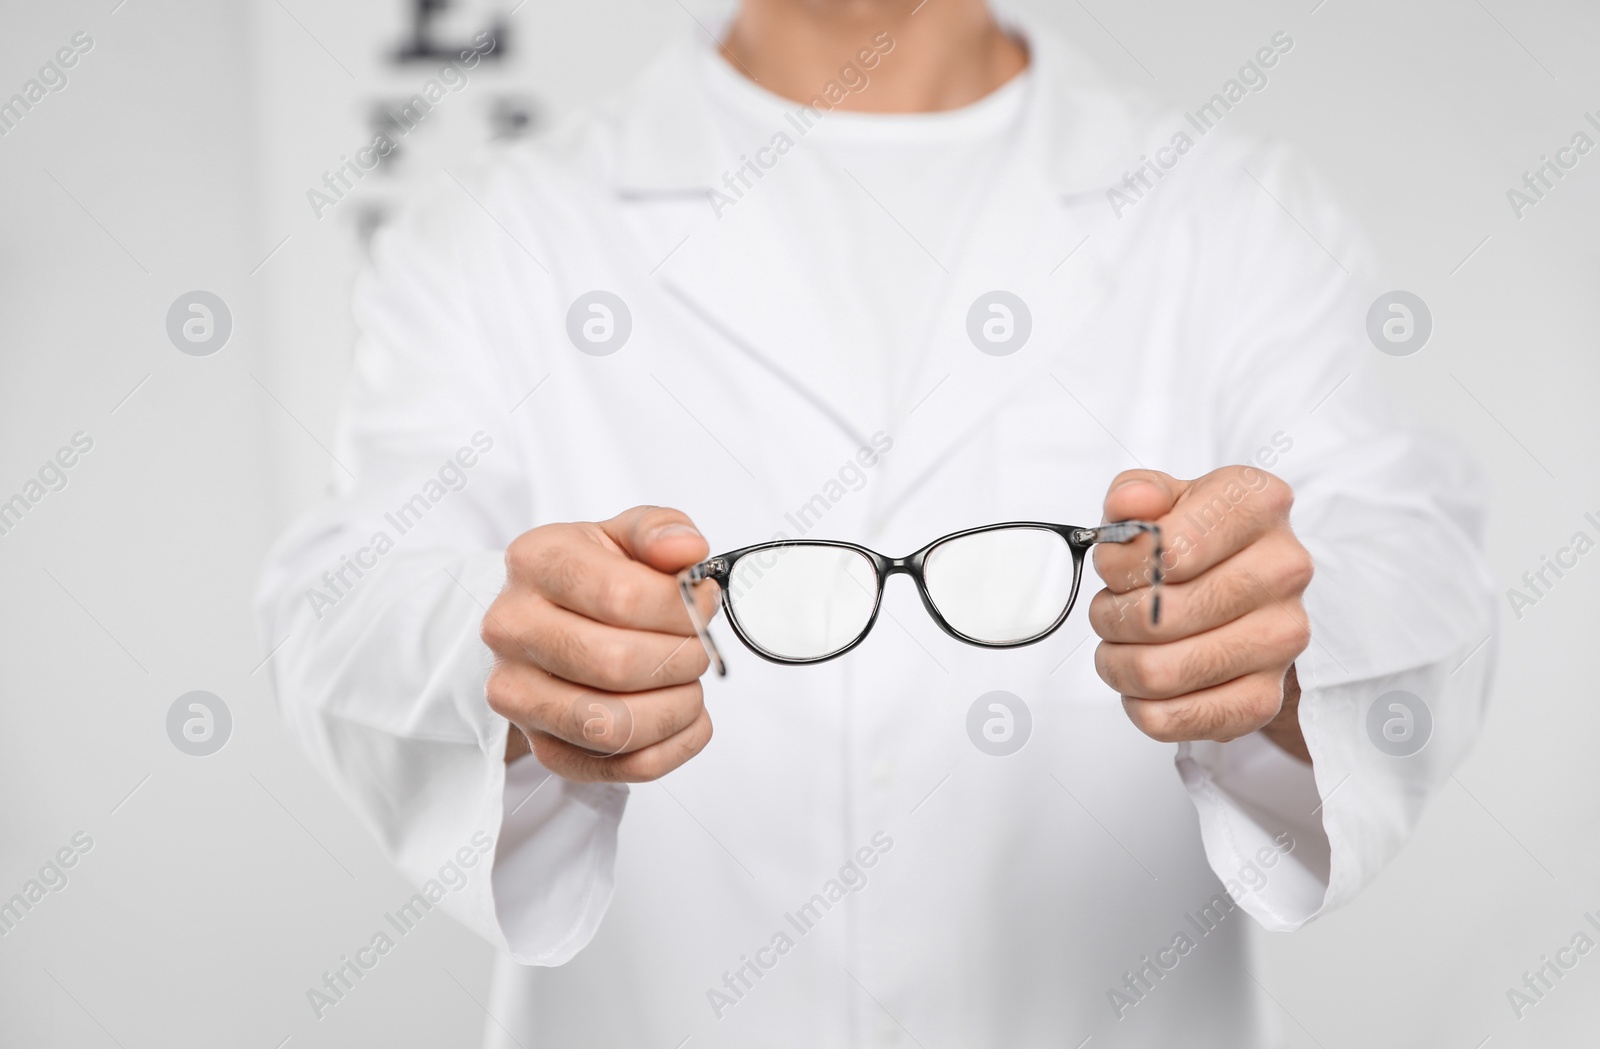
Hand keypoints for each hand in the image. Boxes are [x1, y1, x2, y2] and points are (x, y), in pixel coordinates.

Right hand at [482, 506, 719, 781]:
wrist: (547, 621)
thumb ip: (661, 532)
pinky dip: (672, 749)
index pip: (621, 596)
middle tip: (699, 648)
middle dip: (682, 659)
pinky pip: (619, 767)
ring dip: (677, 708)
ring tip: (689, 683)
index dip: (681, 608)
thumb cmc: (594, 577)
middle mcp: (511, 629)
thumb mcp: (625, 535)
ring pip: (614, 726)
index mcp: (535, 562)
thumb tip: (686, 550)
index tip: (702, 603)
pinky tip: (685, 719)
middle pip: (616, 664)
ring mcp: (518, 694)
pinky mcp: (542, 746)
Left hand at [1088, 468, 1313, 760]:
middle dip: (1111, 615)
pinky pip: (1177, 719)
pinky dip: (1142, 705)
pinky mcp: (1265, 696)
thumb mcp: (1164, 498)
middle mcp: (1283, 569)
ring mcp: (1280, 637)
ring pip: (1159, 671)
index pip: (1169, 549)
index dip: (1120, 564)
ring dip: (1118, 662)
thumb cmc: (1200, 541)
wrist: (1250, 592)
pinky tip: (1148, 681)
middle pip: (1157, 616)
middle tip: (1113, 609)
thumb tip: (1130, 504)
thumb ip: (1137, 493)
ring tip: (1123, 643)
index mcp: (1258, 505)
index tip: (1115, 565)